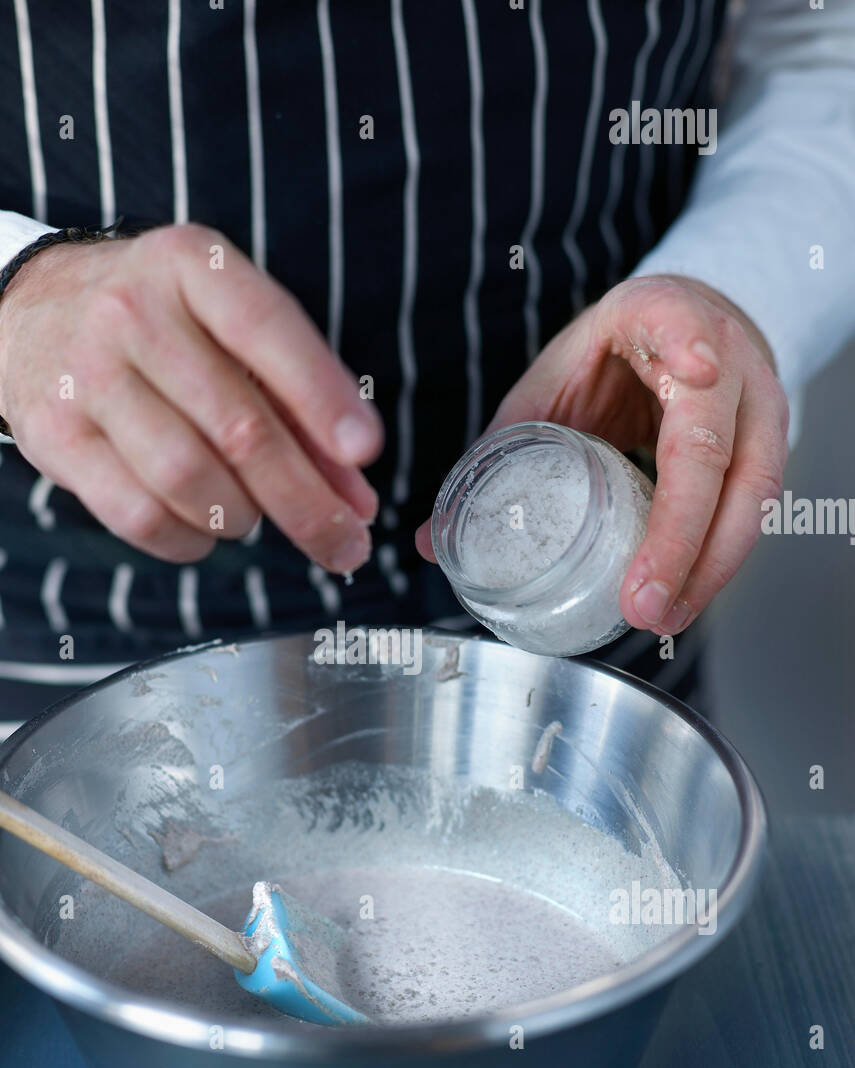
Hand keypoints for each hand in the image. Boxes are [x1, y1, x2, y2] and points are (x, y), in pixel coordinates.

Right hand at [0, 225, 382, 569]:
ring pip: (189, 480)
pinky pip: (139, 515)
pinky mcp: (53, 436)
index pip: (268, 330)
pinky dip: (189, 540)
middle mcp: (132, 312)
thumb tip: (355, 498)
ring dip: (243, 518)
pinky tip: (205, 531)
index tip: (367, 452)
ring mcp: (86, 375)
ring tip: (254, 515)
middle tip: (348, 544)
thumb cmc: (159, 328)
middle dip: (306, 500)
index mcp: (190, 266)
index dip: (322, 397)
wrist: (29, 311)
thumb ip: (297, 405)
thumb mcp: (226, 329)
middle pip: (238, 428)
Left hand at [417, 275, 788, 634]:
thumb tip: (431, 538)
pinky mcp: (769, 447)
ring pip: (753, 492)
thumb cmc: (613, 357)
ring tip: (661, 618)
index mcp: (664, 315)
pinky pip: (751, 512)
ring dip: (708, 566)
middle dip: (682, 535)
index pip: (685, 326)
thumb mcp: (554, 383)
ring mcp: (759, 404)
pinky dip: (715, 561)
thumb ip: (498, 453)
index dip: (692, 347)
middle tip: (642, 601)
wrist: (688, 327)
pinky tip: (682, 600)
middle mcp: (729, 357)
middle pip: (718, 450)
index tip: (696, 366)